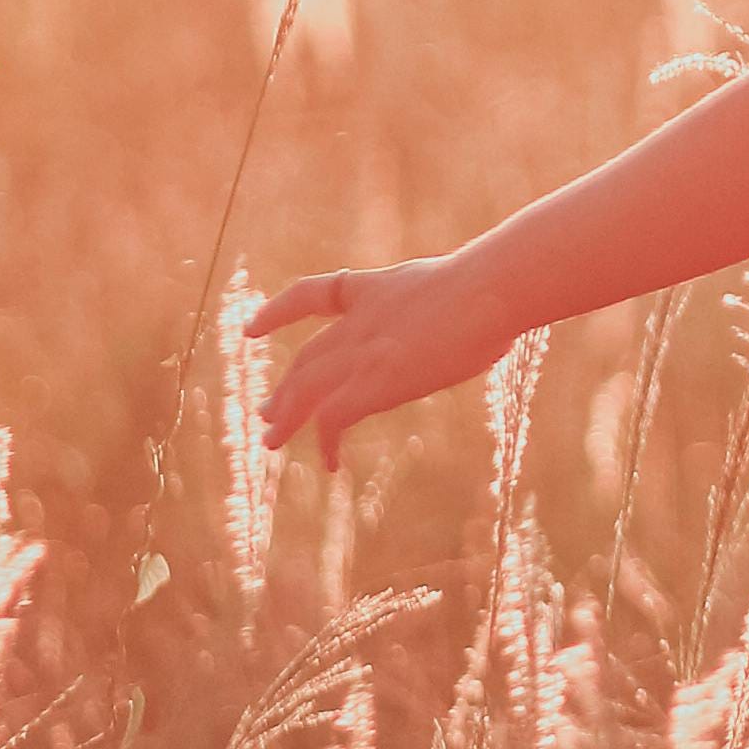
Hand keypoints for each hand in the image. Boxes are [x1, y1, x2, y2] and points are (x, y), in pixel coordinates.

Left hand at [252, 240, 529, 462]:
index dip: (277, 313)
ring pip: (305, 390)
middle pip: (306, 358)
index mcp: (378, 288)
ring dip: (286, 417)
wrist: (490, 287)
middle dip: (286, 387)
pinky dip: (326, 443)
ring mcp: (363, 352)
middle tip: (267, 411)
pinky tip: (331, 464)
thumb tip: (490, 320)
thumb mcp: (462, 285)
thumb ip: (452, 307)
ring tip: (271, 440)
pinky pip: (332, 419)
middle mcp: (360, 321)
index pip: (314, 295)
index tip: (251, 329)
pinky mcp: (373, 382)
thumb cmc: (497, 284)